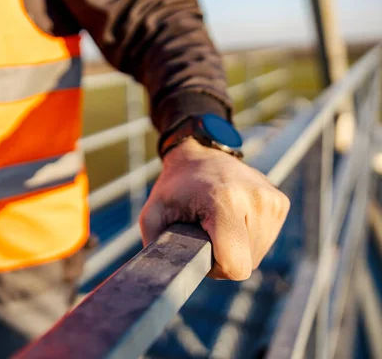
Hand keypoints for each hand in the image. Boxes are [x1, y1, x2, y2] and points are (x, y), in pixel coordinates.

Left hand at [139, 138, 289, 280]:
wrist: (201, 154)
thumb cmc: (174, 189)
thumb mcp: (152, 215)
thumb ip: (157, 249)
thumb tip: (163, 279)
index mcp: (225, 201)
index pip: (235, 265)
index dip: (215, 268)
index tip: (200, 248)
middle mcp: (256, 200)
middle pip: (245, 265)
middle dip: (223, 258)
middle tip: (205, 232)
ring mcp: (272, 201)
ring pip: (256, 256)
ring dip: (236, 248)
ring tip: (218, 223)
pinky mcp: (280, 202)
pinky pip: (264, 242)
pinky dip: (247, 238)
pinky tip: (233, 218)